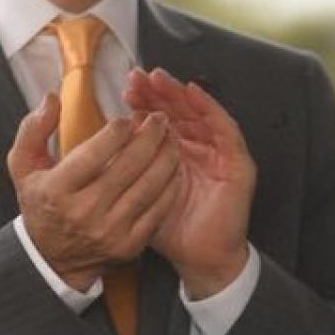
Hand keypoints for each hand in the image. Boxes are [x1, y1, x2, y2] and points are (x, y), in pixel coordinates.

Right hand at [6, 93, 180, 290]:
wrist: (53, 256)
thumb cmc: (41, 201)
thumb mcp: (22, 164)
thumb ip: (33, 128)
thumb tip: (52, 98)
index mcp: (56, 190)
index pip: (91, 155)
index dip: (114, 133)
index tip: (126, 118)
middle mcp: (83, 212)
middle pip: (126, 168)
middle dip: (148, 138)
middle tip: (159, 119)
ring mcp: (109, 230)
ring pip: (147, 187)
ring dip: (164, 158)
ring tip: (171, 138)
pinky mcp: (130, 244)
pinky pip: (157, 210)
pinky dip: (169, 186)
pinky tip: (173, 168)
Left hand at [124, 67, 254, 297]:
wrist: (198, 258)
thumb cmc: (166, 226)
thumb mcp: (136, 191)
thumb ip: (122, 165)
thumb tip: (97, 138)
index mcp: (172, 152)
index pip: (158, 119)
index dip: (142, 102)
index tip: (123, 89)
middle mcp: (195, 147)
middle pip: (177, 110)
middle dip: (157, 91)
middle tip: (137, 76)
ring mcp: (218, 153)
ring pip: (199, 113)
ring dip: (179, 93)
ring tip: (160, 79)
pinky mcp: (237, 163)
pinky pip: (226, 129)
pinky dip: (211, 108)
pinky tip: (194, 93)